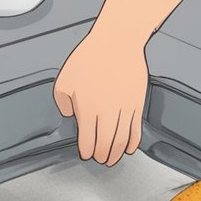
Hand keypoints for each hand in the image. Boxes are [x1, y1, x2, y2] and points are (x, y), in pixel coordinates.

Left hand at [53, 31, 148, 165]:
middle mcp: (107, 112)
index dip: (87, 151)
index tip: (86, 154)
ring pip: (121, 140)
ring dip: (116, 153)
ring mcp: (125, 109)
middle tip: (100, 159)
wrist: (117, 41)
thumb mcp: (64, 80)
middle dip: (102, 155)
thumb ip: (62, 102)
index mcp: (87, 108)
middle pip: (106, 144)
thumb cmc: (90, 57)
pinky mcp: (138, 103)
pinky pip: (136, 129)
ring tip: (112, 159)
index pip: (87, 139)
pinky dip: (132, 142)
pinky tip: (128, 148)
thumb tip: (70, 115)